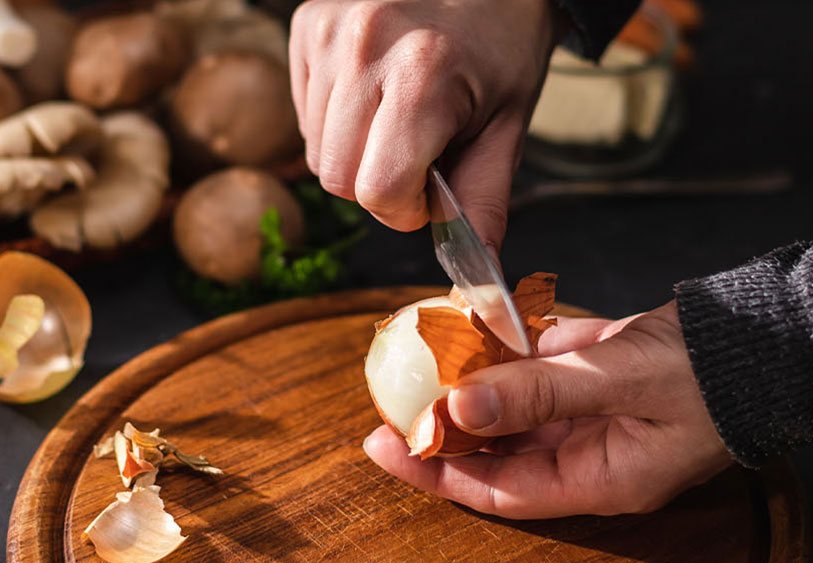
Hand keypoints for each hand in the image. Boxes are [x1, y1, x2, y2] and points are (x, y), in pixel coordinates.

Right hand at [289, 0, 564, 251]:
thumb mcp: (507, 130)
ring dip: (356, 154)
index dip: (406, 208)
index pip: (377, 190)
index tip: (432, 187)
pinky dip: (336, 122)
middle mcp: (366, 44)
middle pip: (338, 178)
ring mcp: (331, 31)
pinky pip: (304, 115)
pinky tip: (373, 95)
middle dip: (378, 186)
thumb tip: (478, 287)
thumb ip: (482, 206)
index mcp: (424, 73)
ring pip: (318, 151)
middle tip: (418, 153)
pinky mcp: (307, 24)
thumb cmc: (501, 54)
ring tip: (397, 116)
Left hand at [363, 301, 733, 518]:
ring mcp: (590, 414)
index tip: (386, 445)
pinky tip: (466, 330)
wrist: (774, 333)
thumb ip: (540, 391)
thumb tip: (460, 403)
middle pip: (495, 453)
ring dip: (467, 386)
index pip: (498, 490)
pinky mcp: (593, 375)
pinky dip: (501, 352)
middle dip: (441, 430)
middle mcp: (587, 454)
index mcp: (598, 478)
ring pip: (509, 409)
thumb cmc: (715, 369)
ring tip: (417, 361)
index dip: (438, 470)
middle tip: (387, 403)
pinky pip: (534, 370)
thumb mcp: (623, 380)